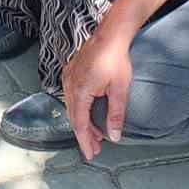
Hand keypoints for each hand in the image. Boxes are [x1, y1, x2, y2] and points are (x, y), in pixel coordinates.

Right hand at [61, 26, 133, 161]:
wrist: (111, 34)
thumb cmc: (116, 58)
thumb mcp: (120, 89)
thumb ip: (116, 115)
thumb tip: (114, 136)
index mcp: (80, 91)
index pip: (80, 124)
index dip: (85, 141)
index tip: (91, 154)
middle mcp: (70, 85)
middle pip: (74, 117)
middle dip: (85, 134)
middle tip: (96, 148)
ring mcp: (68, 77)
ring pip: (72, 107)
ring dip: (83, 122)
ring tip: (95, 134)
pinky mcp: (71, 71)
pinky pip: (71, 96)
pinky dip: (79, 109)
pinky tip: (88, 113)